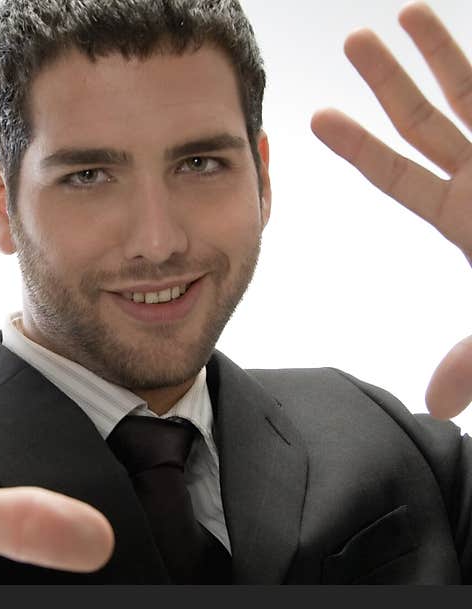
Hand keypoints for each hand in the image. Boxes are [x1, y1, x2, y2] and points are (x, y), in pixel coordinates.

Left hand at [310, 2, 471, 419]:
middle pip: (427, 121)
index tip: (317, 120)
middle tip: (354, 44)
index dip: (360, 148)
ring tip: (402, 13)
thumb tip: (433, 404)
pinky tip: (457, 19)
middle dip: (389, 83)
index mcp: (469, 215)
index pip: (400, 175)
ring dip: (440, 52)